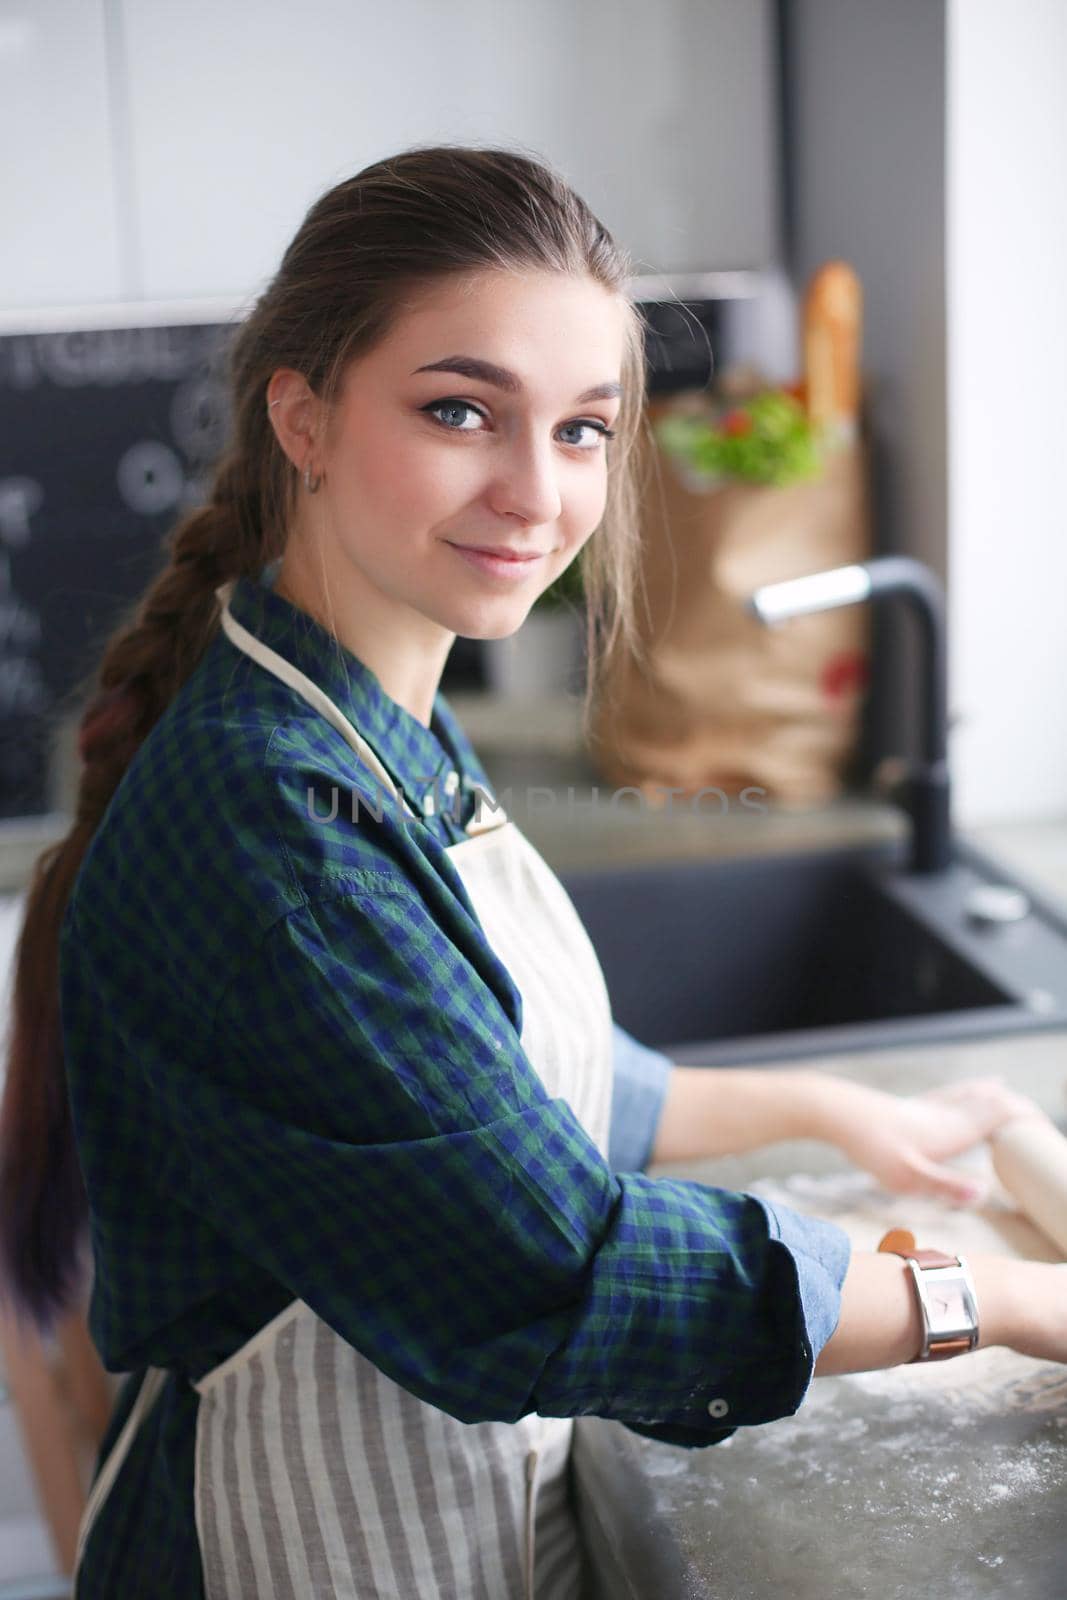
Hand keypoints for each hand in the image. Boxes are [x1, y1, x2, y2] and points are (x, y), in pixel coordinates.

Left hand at [814, 1073, 1051, 1205]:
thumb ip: (948, 1185)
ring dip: (993, 1094)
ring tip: (1007, 1091)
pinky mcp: (912, 1104)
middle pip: (991, 1102)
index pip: (1001, 1115)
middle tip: (1036, 1120)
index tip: (1047, 1130)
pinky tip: (967, 1088)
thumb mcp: (909, 1177)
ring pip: (970, 1094)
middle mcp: (947, 1113)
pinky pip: (950, 1093)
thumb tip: (985, 1192)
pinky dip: (969, 1089)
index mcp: (954, 1130)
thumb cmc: (873, 1147)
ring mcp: (929, 1106)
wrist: (837, 1112)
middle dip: (1016, 1107)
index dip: (1026, 1118)